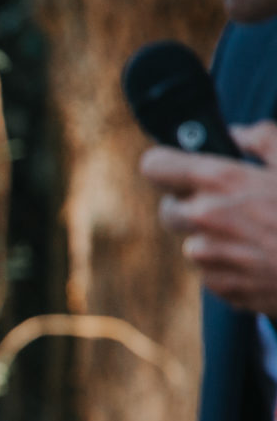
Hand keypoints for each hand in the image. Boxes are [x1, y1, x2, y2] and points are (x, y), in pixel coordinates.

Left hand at [141, 121, 276, 314]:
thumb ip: (263, 138)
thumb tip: (237, 134)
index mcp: (221, 180)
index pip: (156, 166)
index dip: (165, 165)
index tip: (174, 168)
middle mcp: (205, 218)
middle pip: (170, 211)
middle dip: (191, 207)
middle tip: (229, 206)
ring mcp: (210, 256)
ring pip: (195, 244)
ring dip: (217, 240)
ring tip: (261, 237)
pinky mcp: (222, 287)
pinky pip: (214, 273)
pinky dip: (233, 267)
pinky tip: (267, 260)